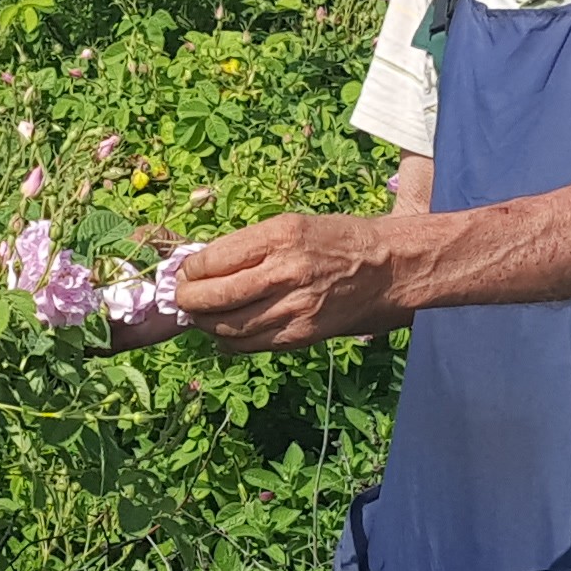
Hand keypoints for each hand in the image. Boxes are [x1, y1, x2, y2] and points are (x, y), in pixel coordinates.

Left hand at [168, 211, 415, 350]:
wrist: (389, 268)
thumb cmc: (338, 241)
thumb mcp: (293, 225)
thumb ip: (250, 246)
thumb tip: (204, 265)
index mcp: (280, 235)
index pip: (213, 259)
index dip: (190, 270)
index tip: (185, 272)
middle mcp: (285, 271)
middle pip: (214, 296)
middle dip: (187, 300)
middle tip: (181, 298)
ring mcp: (294, 307)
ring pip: (228, 326)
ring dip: (204, 323)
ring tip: (199, 316)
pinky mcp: (302, 334)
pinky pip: (251, 344)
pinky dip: (228, 340)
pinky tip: (224, 331)